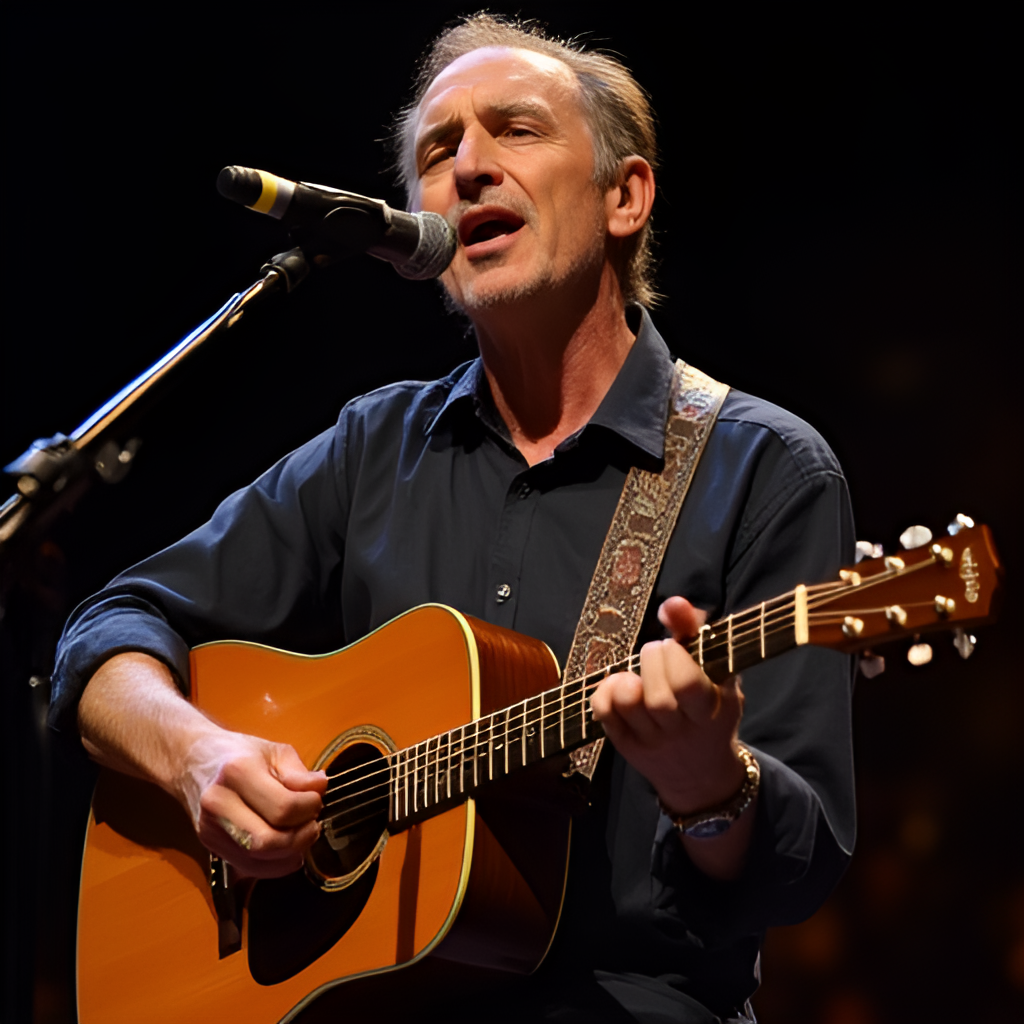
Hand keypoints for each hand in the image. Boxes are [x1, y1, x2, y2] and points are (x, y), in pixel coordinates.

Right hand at [180, 731, 327, 878]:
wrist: (191, 761)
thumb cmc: (238, 754)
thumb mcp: (274, 751)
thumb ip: (300, 773)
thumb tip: (321, 788)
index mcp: (238, 773)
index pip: (283, 808)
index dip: (309, 808)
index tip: (316, 800)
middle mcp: (219, 804)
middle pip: (267, 842)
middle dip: (300, 837)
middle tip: (313, 823)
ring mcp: (211, 829)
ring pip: (258, 861)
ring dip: (290, 854)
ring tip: (301, 834)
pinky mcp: (210, 847)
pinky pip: (249, 869)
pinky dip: (275, 865)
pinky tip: (288, 849)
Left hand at [590, 596, 745, 815]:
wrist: (701, 774)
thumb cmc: (711, 708)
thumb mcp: (718, 672)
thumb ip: (696, 632)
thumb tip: (673, 603)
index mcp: (711, 711)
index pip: (687, 685)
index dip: (674, 657)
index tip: (674, 646)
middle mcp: (681, 731)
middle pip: (658, 699)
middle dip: (652, 662)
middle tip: (657, 654)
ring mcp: (652, 740)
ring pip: (629, 706)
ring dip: (627, 679)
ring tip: (636, 673)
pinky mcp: (626, 745)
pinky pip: (605, 714)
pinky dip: (604, 692)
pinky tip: (619, 685)